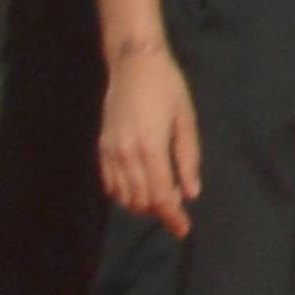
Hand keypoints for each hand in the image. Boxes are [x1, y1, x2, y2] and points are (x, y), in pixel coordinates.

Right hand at [104, 39, 201, 227]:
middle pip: (142, 202)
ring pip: (125, 197)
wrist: (133, 65)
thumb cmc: (167, 87)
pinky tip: (141, 185)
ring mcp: (111, 154)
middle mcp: (126, 156)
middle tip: (179, 199)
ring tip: (163, 191)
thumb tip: (192, 192)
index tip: (183, 230)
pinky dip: (126, 194)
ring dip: (144, 204)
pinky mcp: (102, 149)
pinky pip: (111, 185)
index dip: (172, 217)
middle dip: (161, 210)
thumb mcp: (185, 119)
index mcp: (150, 148)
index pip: (161, 197)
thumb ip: (188, 158)